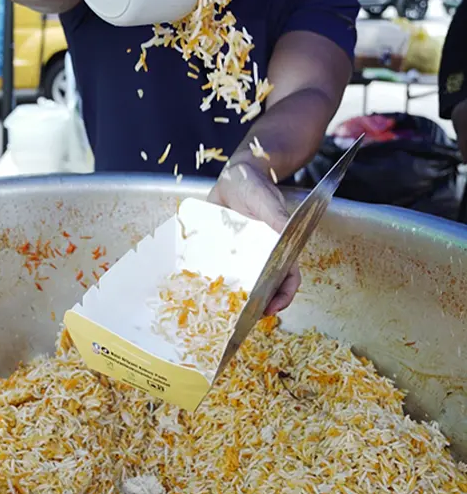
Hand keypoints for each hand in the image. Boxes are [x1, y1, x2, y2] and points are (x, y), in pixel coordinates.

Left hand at [208, 162, 300, 314]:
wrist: (234, 175)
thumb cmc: (255, 185)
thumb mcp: (266, 200)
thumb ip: (276, 216)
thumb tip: (287, 232)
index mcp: (279, 246)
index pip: (287, 277)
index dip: (284, 295)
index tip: (272, 308)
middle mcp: (261, 254)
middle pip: (265, 286)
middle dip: (259, 304)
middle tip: (246, 318)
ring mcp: (242, 254)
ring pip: (243, 282)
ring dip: (238, 297)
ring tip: (226, 310)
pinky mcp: (223, 250)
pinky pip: (221, 269)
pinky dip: (216, 281)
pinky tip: (205, 290)